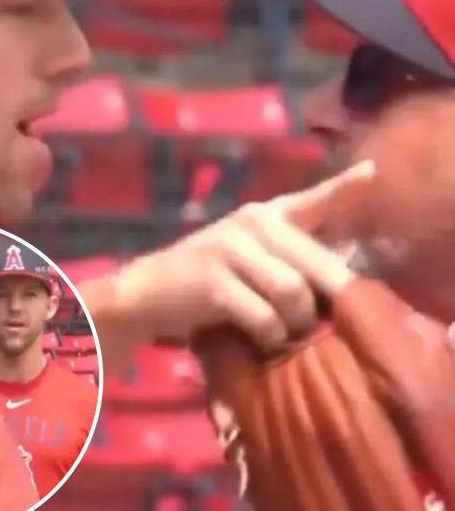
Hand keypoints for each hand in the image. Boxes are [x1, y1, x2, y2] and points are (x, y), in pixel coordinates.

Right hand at [112, 160, 374, 353]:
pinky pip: (264, 316)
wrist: (143, 294)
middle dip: (325, 303)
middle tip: (314, 326)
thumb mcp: (246, 257)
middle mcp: (251, 224)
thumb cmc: (203, 282)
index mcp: (263, 216)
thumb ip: (289, 257)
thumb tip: (342, 274)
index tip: (372, 172)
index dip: (344, 187)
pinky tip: (260, 342)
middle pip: (317, 264)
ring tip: (283, 336)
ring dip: (295, 324)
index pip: (311, 199)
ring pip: (294, 293)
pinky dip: (268, 337)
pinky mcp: (213, 281)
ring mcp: (230, 249)